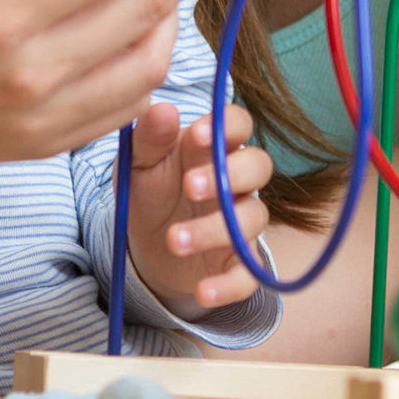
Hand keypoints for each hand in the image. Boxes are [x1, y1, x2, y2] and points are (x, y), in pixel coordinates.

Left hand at [124, 101, 273, 318]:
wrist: (146, 246)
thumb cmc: (150, 190)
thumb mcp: (139, 163)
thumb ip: (150, 138)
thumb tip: (161, 109)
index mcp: (213, 148)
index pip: (238, 124)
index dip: (227, 126)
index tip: (197, 134)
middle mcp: (236, 181)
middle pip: (259, 166)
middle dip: (230, 173)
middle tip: (190, 185)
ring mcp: (241, 222)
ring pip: (253, 218)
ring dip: (216, 229)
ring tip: (174, 240)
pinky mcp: (238, 262)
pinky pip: (249, 274)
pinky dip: (229, 285)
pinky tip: (203, 290)